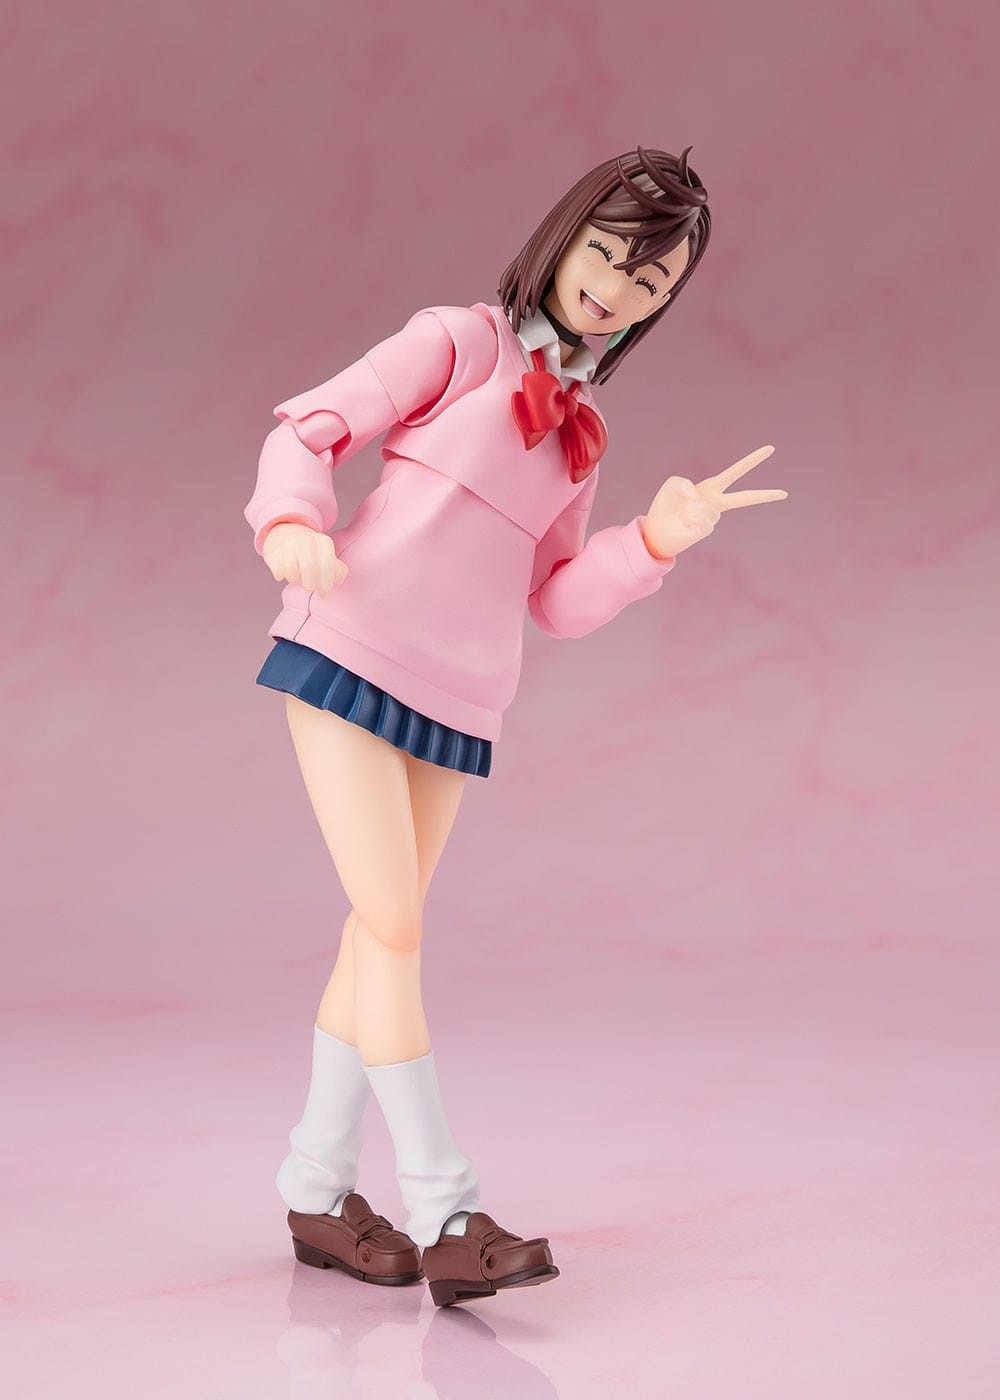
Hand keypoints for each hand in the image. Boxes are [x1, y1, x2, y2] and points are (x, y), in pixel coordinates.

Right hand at [261, 521, 347, 593]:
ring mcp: (289, 544)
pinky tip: (283, 573)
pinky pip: (278, 571)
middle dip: (310, 584)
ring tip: (296, 576)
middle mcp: (307, 540)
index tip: (323, 594)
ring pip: (291, 569)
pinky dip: (281, 575)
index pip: (327, 565)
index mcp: (324, 542)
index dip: (326, 583)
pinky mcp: (273, 551)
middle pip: (309, 567)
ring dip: (294, 578)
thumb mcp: (327, 557)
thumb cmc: (311, 553)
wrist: (286, 535)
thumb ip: (337, 570)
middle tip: (309, 587)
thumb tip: (337, 580)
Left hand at [641, 445, 788, 558]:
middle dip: (764, 495)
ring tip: (682, 513)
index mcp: (712, 487)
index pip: (736, 472)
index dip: (753, 460)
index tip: (771, 450)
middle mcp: (716, 503)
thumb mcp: (673, 484)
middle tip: (785, 493)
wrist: (658, 528)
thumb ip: (684, 484)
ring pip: (707, 506)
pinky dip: (687, 517)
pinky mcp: (705, 529)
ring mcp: (712, 517)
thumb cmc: (667, 504)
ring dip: (690, 507)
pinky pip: (698, 516)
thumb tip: (696, 500)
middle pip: (744, 497)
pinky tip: (683, 522)